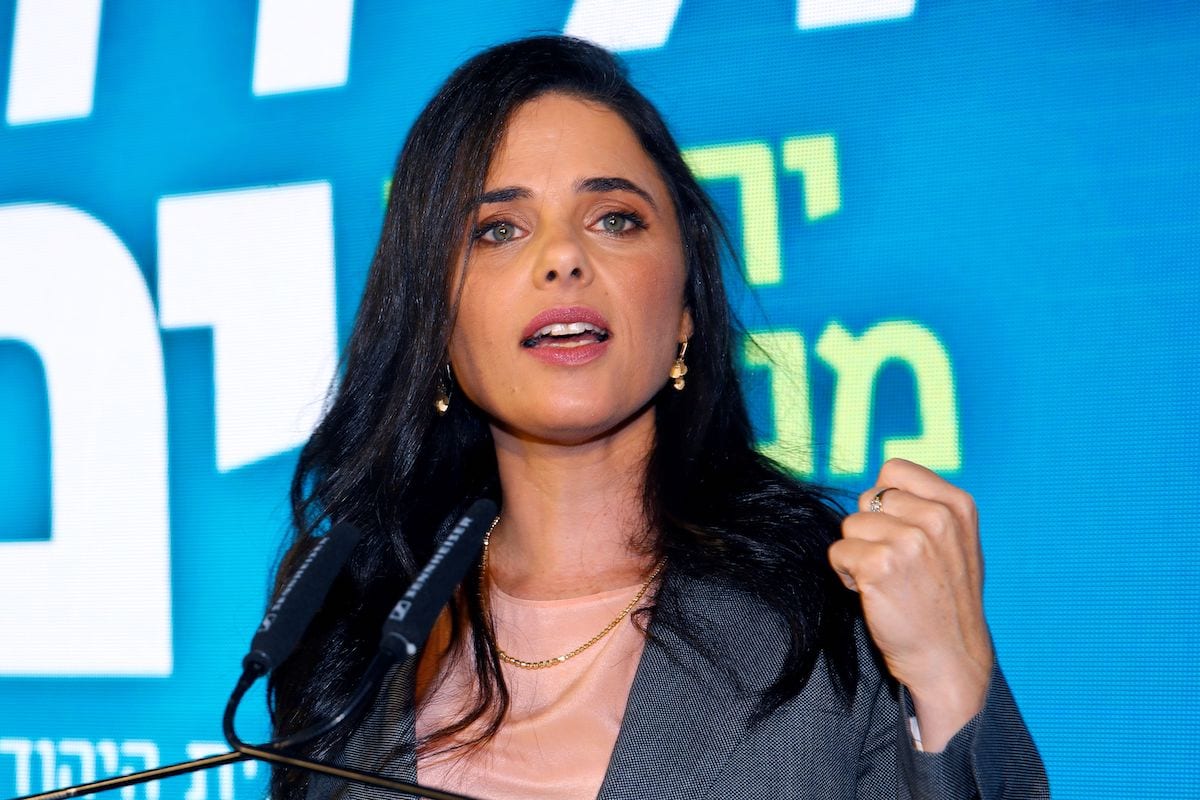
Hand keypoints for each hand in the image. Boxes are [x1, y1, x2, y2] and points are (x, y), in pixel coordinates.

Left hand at [828, 458, 993, 750]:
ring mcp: (909, 540)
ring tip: (886, 580)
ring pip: (850, 525)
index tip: (897, 530)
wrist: (950, 659)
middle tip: (894, 565)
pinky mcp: (880, 565)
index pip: (894, 469)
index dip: (883, 500)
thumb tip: (881, 486)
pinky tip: (872, 593)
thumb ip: (927, 508)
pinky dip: (846, 574)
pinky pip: (837, 552)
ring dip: (857, 553)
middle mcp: (936, 517)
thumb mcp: (957, 544)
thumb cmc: (948, 602)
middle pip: (867, 498)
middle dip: (870, 529)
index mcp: (957, 505)